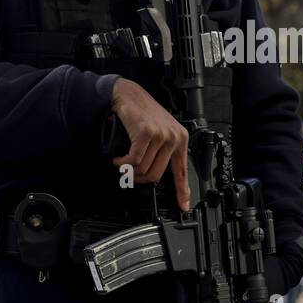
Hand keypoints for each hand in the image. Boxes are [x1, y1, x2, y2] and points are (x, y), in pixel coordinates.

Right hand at [108, 78, 190, 211]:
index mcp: (180, 139)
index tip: (183, 206)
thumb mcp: (161, 132)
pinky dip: (123, 162)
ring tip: (123, 163)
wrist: (129, 95)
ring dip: (129, 170)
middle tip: (131, 175)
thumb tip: (156, 175)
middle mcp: (173, 137)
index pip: (182, 171)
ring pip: (144, 168)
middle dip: (140, 179)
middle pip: (157, 175)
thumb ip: (163, 152)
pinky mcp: (146, 133)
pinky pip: (134, 160)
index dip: (182, 191)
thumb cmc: (143, 114)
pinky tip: (119, 158)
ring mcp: (161, 135)